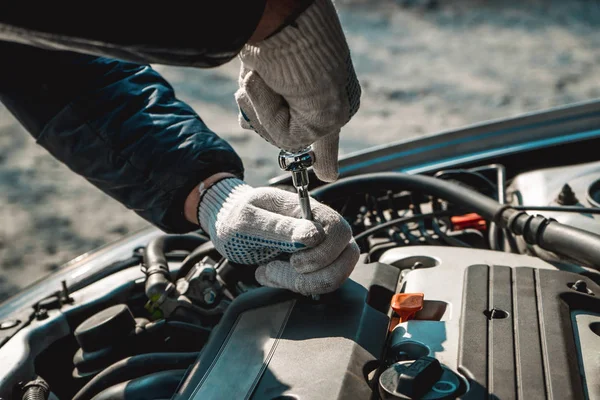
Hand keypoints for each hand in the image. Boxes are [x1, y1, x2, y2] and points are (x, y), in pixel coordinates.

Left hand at [197, 177, 359, 294]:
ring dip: (305, 283)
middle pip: (348, 254)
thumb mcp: (248, 220)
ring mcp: (320, 246)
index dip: (321, 253)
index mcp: (307, 208)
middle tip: (283, 268)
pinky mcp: (313, 263)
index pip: (339, 230)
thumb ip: (280, 227)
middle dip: (316, 274)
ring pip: (338, 273)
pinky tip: (275, 275)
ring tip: (273, 273)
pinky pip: (321, 282)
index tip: (292, 260)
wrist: (227, 224)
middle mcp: (320, 226)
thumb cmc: (236, 217)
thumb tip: (313, 235)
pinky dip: (297, 286)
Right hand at [235, 0, 360, 182]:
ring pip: (280, 135)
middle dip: (262, 113)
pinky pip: (283, 136)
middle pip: (287, 132)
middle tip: (257, 78)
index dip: (324, 151)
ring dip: (260, 104)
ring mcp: (334, 113)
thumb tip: (247, 125)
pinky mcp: (326, 123)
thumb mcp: (266, 69)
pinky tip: (273, 82)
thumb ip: (265, 101)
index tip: (330, 174)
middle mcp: (334, 100)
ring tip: (267, 72)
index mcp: (325, 83)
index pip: (321, 125)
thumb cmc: (272, 33)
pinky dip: (266, 109)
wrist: (279, 17)